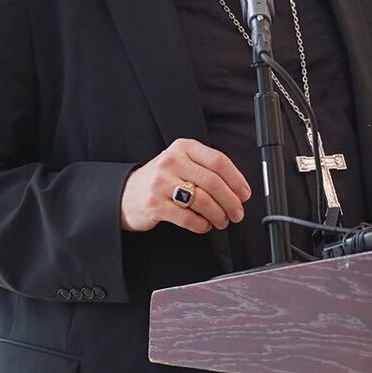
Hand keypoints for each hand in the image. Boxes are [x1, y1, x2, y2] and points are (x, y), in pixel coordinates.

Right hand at [120, 138, 250, 233]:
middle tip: (237, 213)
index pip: (219, 161)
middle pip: (213, 182)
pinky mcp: (154, 204)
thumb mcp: (182, 163)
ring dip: (218, 215)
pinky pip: (187, 218)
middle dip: (231, 201)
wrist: (126, 193)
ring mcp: (161, 182)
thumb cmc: (162, 180)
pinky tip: (204, 225)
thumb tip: (238, 190)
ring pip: (202, 200)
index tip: (245, 194)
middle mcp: (172, 161)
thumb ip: (206, 170)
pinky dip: (201, 225)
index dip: (237, 180)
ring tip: (221, 221)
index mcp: (183, 148)